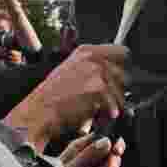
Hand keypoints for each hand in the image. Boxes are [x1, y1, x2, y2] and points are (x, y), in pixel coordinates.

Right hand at [5, 44, 127, 150]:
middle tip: (105, 101)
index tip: (120, 80)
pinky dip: (108, 113)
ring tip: (98, 110)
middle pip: (125, 74)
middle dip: (119, 91)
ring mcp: (95, 71)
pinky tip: (96, 115)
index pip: (123, 52)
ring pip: (122, 92)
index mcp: (86, 51)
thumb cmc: (54, 96)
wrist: (40, 110)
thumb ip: (94, 68)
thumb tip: (120, 75)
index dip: (124, 68)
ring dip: (114, 104)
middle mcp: (92, 57)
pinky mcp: (98, 87)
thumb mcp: (72, 71)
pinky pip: (115, 104)